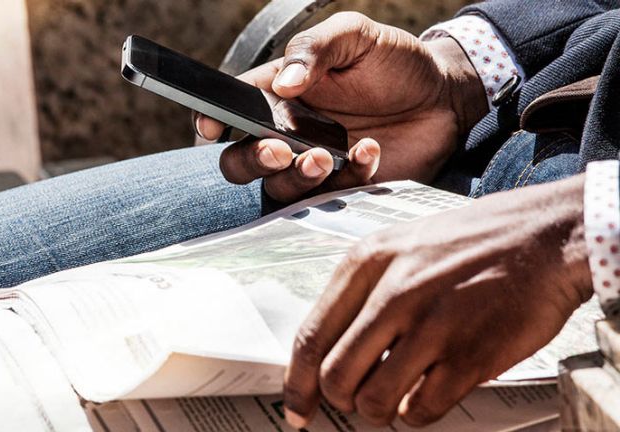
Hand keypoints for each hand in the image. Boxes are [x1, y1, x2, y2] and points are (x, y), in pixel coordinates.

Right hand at [196, 12, 487, 202]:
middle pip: (239, 161)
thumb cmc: (393, 61)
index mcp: (276, 92)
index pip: (229, 109)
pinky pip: (328, 197)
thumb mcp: (354, 35)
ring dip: (294, 177)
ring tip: (324, 156)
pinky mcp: (342, 187)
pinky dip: (346, 177)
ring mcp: (312, 163)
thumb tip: (282, 83)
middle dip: (250, 161)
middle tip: (278, 151)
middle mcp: (286, 132)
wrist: (444, 95)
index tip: (215, 128)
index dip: (210, 121)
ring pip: (276, 188)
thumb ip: (313, 48)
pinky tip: (369, 150)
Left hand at [283, 175, 591, 427]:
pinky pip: (421, 410)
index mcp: (367, 262)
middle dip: (340, 399)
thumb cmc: (474, 241)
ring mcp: (432, 325)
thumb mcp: (401, 245)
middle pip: (335, 377)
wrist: (546, 234)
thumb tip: (331, 347)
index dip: (297, 383)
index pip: (310, 337)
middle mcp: (393, 292)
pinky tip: (427, 393)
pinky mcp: (470, 355)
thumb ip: (362, 291)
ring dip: (379, 410)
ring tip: (395, 396)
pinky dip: (417, 413)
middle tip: (355, 399)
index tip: (297, 408)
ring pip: (373, 401)